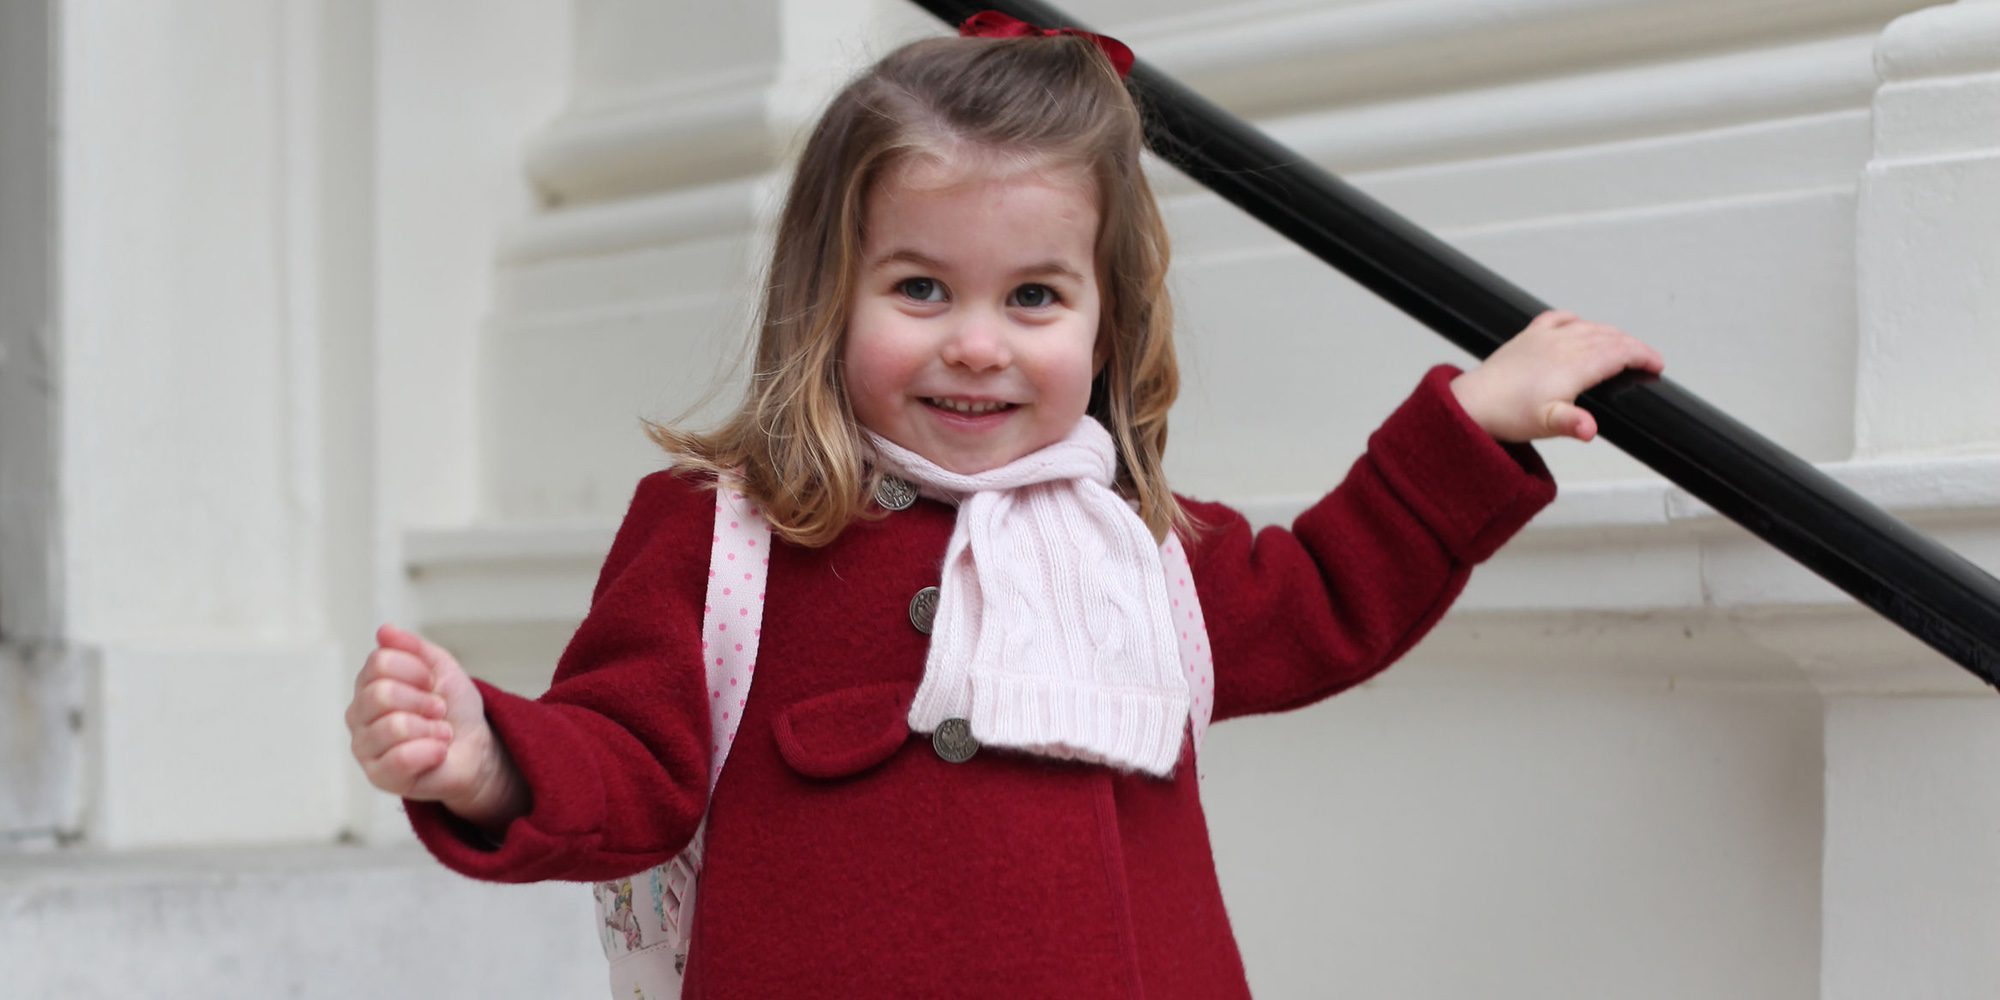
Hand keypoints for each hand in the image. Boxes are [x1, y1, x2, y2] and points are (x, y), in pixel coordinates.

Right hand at [346, 623, 526, 828]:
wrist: (476, 747)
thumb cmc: (453, 709)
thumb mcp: (440, 667)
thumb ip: (413, 648)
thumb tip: (383, 631)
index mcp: (369, 684)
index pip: (380, 661)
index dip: (417, 670)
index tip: (431, 683)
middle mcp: (358, 715)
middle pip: (381, 694)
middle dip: (424, 701)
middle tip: (438, 710)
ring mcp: (364, 747)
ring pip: (393, 726)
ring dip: (431, 728)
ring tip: (439, 733)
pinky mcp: (378, 777)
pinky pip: (401, 759)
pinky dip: (431, 751)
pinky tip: (437, 752)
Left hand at [1449, 310, 1664, 442]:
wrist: (1473, 403)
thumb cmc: (1507, 415)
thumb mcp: (1545, 424)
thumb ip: (1572, 423)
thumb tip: (1590, 429)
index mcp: (1572, 365)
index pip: (1619, 353)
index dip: (1643, 356)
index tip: (1657, 365)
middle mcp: (1562, 345)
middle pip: (1609, 337)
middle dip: (1633, 347)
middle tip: (1646, 360)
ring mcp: (1545, 337)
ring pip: (1589, 326)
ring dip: (1611, 334)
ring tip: (1622, 346)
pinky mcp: (1529, 335)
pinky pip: (1559, 318)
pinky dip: (1577, 320)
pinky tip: (1580, 325)